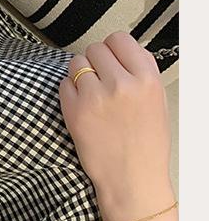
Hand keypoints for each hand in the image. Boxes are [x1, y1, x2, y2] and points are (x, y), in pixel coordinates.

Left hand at [59, 32, 173, 220]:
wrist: (132, 180)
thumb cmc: (145, 144)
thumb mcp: (157, 101)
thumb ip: (142, 70)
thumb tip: (124, 48)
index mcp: (147, 80)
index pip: (119, 39)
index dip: (113, 49)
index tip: (112, 59)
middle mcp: (121, 85)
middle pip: (95, 48)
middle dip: (96, 63)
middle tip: (102, 82)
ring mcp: (95, 96)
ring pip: (76, 63)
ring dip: (81, 75)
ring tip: (93, 96)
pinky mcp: (74, 109)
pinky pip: (63, 83)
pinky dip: (70, 92)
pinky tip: (83, 108)